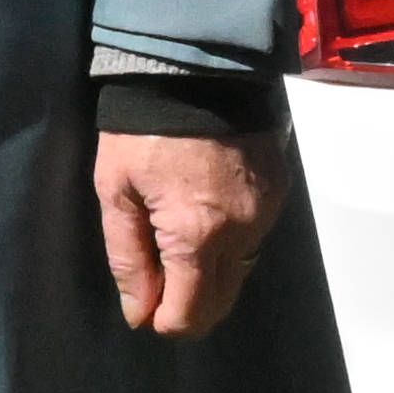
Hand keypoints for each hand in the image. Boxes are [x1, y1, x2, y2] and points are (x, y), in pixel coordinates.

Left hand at [94, 125, 272, 340]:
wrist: (191, 70)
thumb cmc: (139, 130)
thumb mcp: (115, 192)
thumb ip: (128, 258)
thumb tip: (139, 312)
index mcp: (196, 235)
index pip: (191, 312)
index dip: (166, 322)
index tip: (147, 313)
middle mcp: (241, 232)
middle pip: (222, 300)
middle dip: (190, 307)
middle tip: (160, 289)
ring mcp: (266, 213)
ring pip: (241, 271)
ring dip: (212, 274)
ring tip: (178, 249)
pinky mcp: (278, 193)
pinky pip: (255, 238)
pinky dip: (231, 243)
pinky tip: (206, 222)